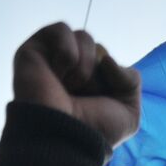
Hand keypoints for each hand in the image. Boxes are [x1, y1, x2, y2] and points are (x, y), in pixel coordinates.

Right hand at [13, 22, 140, 147]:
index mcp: (92, 84)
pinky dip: (67, 52)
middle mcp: (73, 70)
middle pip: (100, 49)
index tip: (103, 103)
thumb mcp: (129, 114)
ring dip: (85, 65)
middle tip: (85, 97)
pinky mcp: (34, 50)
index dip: (114, 78)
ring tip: (71, 88)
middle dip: (99, 74)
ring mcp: (53, 59)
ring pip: (84, 37)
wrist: (65, 135)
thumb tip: (106, 59)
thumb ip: (131, 80)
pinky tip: (58, 74)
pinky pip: (61, 30)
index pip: (111, 61)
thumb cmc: (95, 130)